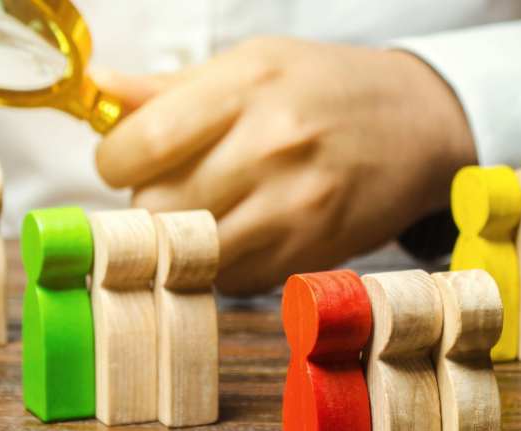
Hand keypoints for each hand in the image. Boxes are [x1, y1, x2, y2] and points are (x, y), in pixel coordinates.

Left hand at [91, 37, 475, 293]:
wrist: (419, 124)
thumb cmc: (329, 87)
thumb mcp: (254, 63)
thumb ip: (171, 86)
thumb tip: (100, 91)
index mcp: (246, 86)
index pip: (142, 142)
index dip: (113, 160)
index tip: (123, 160)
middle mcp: (271, 144)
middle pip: (156, 206)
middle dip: (145, 202)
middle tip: (168, 186)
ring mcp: (295, 204)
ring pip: (189, 251)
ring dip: (180, 238)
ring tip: (204, 210)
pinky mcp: (312, 250)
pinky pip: (232, 278)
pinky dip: (221, 264)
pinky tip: (240, 232)